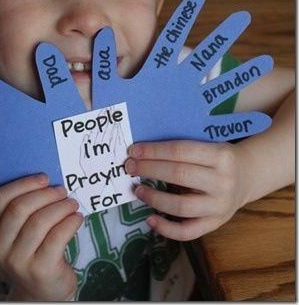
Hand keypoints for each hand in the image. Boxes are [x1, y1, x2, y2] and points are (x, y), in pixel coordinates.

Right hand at [0, 174, 83, 300]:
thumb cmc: (34, 249)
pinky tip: (77, 218)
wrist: (42, 290)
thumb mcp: (20, 230)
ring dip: (60, 207)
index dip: (24, 184)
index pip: (0, 199)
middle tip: (61, 190)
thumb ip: (25, 206)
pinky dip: (70, 222)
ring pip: (39, 221)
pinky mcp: (40, 269)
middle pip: (20, 208)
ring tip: (72, 203)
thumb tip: (46, 179)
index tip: (44, 178)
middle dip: (45, 194)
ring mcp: (18, 260)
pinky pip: (57, 237)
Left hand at [125, 140, 248, 240]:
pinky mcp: (216, 224)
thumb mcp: (209, 144)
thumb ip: (183, 149)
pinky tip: (151, 220)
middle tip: (130, 167)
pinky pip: (188, 232)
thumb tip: (143, 151)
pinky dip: (167, 229)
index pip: (180, 151)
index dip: (154, 151)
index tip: (134, 151)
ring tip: (137, 190)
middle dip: (149, 170)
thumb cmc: (218, 157)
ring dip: (154, 198)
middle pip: (178, 175)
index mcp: (220, 155)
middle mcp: (222, 181)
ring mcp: (220, 206)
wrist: (247, 176)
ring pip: (181, 206)